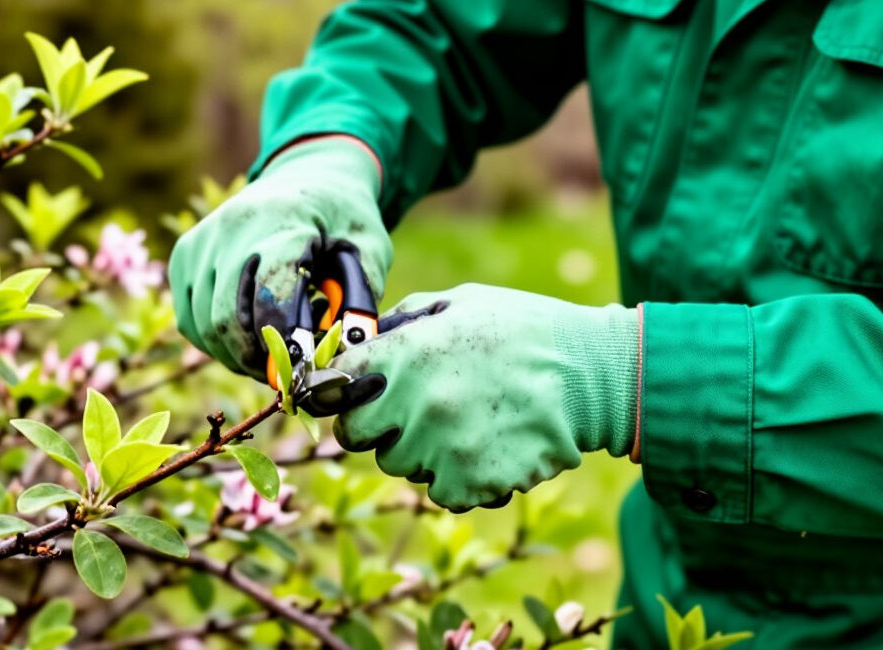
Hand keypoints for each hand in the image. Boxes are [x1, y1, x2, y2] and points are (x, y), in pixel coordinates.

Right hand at [168, 137, 391, 377]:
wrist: (308, 174)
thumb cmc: (343, 218)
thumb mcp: (370, 250)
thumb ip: (359, 301)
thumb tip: (340, 355)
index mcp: (283, 220)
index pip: (270, 298)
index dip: (285, 346)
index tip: (306, 370)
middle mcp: (231, 226)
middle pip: (228, 319)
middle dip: (258, 360)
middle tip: (287, 375)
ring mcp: (201, 240)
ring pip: (204, 326)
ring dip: (236, 356)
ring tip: (271, 354)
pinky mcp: (184, 254)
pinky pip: (189, 319)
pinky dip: (215, 342)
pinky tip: (247, 338)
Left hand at [327, 284, 639, 511]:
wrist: (594, 374)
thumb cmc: (526, 330)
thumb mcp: (461, 302)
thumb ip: (405, 321)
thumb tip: (364, 340)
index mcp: (406, 353)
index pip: (334, 384)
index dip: (339, 388)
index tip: (351, 392)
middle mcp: (416, 402)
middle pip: (355, 435)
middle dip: (374, 425)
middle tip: (409, 412)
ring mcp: (443, 447)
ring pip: (399, 465)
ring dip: (419, 451)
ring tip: (462, 423)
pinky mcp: (472, 482)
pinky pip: (440, 492)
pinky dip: (457, 478)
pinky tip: (484, 449)